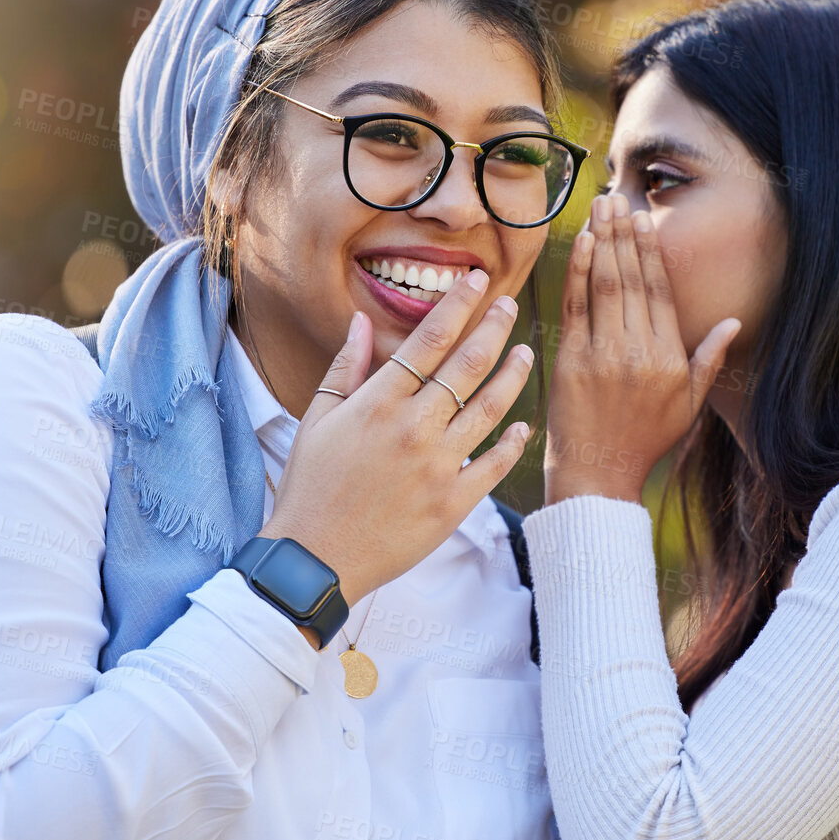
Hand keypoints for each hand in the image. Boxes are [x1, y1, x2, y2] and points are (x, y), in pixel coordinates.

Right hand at [259, 270, 533, 606]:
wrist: (316, 558)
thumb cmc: (311, 487)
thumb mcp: (317, 421)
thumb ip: (345, 369)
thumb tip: (360, 321)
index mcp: (378, 403)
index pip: (428, 339)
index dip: (457, 305)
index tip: (477, 281)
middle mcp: (413, 428)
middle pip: (467, 365)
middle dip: (494, 328)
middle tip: (509, 305)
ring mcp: (438, 466)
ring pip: (489, 409)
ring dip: (513, 376)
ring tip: (527, 353)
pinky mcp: (453, 503)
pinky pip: (494, 465)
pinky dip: (513, 442)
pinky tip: (524, 424)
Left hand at [544, 193, 740, 506]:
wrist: (599, 472)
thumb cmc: (646, 438)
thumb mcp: (689, 403)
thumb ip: (709, 359)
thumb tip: (734, 322)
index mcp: (668, 358)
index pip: (660, 292)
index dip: (650, 252)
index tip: (643, 221)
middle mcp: (637, 352)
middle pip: (632, 280)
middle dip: (623, 235)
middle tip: (617, 198)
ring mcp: (602, 355)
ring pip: (604, 286)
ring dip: (602, 242)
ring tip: (599, 208)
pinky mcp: (571, 361)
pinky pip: (575, 307)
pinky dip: (578, 272)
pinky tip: (581, 243)